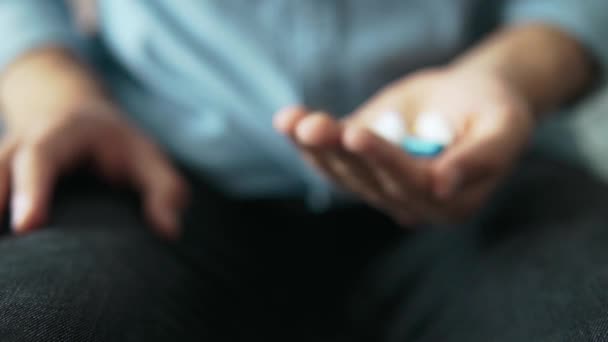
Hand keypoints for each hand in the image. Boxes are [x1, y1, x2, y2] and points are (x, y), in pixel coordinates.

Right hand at [0, 48, 187, 238]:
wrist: (77, 118)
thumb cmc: (118, 145)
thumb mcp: (148, 156)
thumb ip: (164, 189)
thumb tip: (169, 231)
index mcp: (62, 133)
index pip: (40, 157)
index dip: (32, 189)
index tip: (28, 225)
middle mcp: (24, 143)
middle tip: (5, 245)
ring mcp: (4, 160)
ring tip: (0, 259)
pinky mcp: (0, 180)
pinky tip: (3, 252)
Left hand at [275, 67, 534, 225]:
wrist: (466, 97)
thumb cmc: (494, 109)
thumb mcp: (505, 126)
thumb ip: (483, 157)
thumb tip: (442, 186)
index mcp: (450, 202)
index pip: (412, 184)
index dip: (383, 160)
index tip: (357, 134)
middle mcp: (409, 202)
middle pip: (369, 180)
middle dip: (339, 151)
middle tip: (315, 126)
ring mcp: (379, 186)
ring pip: (343, 173)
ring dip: (316, 147)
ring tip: (294, 122)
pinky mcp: (358, 166)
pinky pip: (329, 159)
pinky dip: (306, 142)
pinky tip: (287, 122)